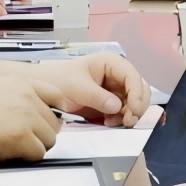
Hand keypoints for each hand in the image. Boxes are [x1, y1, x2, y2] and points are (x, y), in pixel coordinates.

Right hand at [0, 75, 60, 160]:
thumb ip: (18, 96)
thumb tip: (38, 113)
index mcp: (22, 82)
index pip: (57, 96)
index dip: (54, 113)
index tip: (47, 124)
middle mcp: (27, 96)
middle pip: (55, 122)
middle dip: (42, 134)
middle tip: (23, 141)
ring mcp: (25, 116)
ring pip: (49, 140)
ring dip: (35, 147)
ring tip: (13, 147)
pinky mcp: (20, 136)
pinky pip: (38, 153)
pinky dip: (26, 157)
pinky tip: (8, 153)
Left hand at [16, 50, 151, 123]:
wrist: (45, 91)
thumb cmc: (58, 82)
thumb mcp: (76, 88)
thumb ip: (97, 96)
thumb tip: (117, 107)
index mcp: (111, 63)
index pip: (132, 76)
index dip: (137, 93)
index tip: (133, 110)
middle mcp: (118, 74)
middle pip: (140, 89)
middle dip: (137, 105)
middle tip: (127, 121)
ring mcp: (117, 89)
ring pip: (136, 101)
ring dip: (131, 114)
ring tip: (114, 122)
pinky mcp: (113, 102)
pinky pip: (126, 111)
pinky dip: (123, 118)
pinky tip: (109, 122)